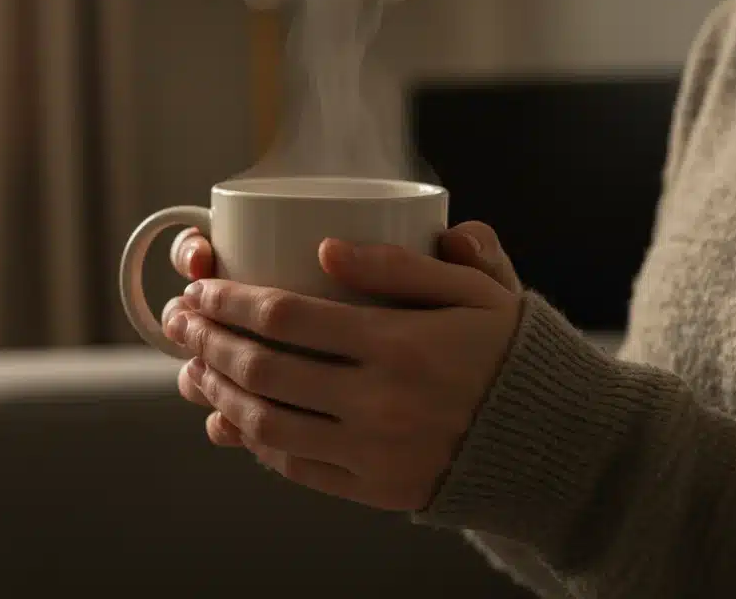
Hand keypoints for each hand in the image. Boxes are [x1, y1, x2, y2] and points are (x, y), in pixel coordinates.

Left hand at [163, 225, 522, 510]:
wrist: (555, 441)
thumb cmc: (510, 352)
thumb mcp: (477, 290)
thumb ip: (403, 263)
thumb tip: (326, 246)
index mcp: (400, 343)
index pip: (288, 316)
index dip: (231, 300)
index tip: (202, 286)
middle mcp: (379, 401)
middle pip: (263, 370)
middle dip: (208, 341)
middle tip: (179, 321)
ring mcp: (373, 452)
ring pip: (267, 424)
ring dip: (217, 394)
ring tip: (191, 368)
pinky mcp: (374, 490)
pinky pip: (295, 468)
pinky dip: (254, 443)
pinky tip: (232, 418)